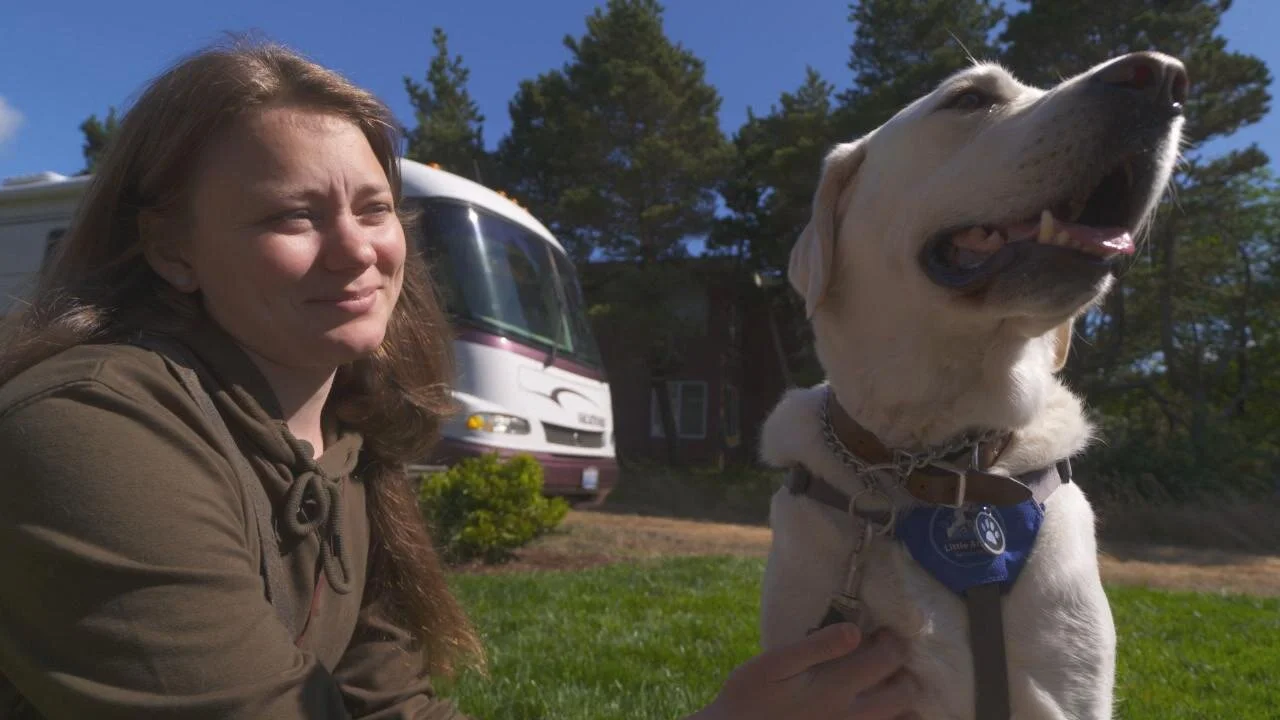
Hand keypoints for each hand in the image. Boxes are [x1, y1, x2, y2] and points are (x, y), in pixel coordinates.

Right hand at [690, 623, 915, 719]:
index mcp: (835, 687)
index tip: (886, 632)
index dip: (894, 641)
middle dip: (906, 672)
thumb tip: (855, 630)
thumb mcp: (775, 664)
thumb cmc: (749, 696)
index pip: (886, 660)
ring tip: (895, 689)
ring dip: (907, 704)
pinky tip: (884, 713)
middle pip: (904, 694)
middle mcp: (851, 715)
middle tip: (892, 659)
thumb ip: (817, 646)